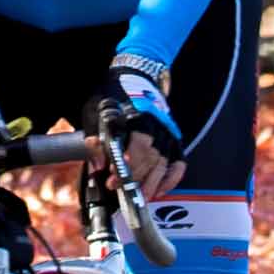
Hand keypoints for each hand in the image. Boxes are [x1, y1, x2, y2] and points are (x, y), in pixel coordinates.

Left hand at [95, 59, 186, 206]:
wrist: (135, 77)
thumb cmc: (113, 95)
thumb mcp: (95, 111)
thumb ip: (95, 138)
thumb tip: (97, 165)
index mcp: (136, 115)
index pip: (136, 143)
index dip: (125, 164)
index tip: (113, 177)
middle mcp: (155, 124)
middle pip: (149, 157)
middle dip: (133, 177)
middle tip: (116, 187)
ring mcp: (166, 132)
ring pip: (162, 164)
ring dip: (151, 183)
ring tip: (139, 196)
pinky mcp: (173, 139)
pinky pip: (178, 164)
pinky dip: (171, 179)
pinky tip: (160, 190)